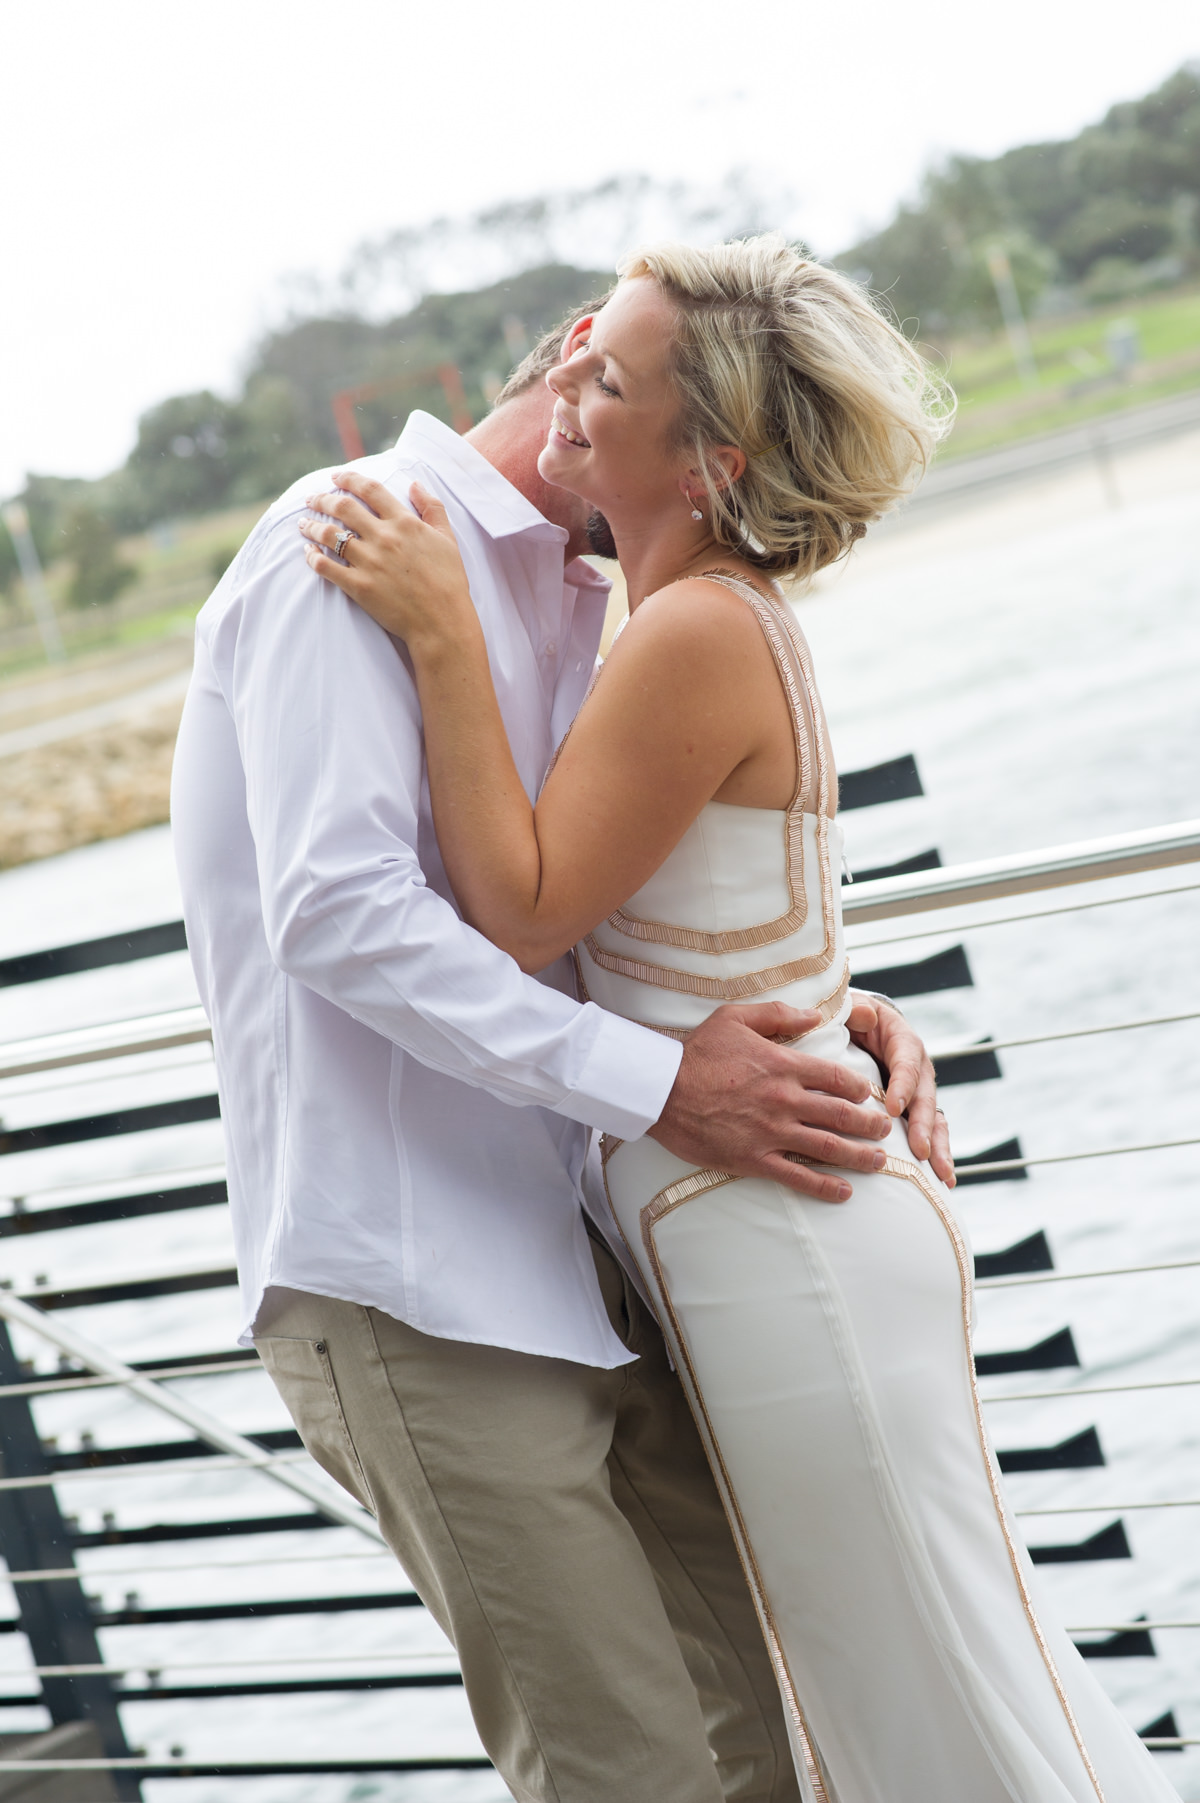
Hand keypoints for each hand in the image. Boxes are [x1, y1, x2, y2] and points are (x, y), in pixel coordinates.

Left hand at [299, 473, 471, 654]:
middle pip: (343, 507)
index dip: (349, 479)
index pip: (370, 490)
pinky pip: (326, 567)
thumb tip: (415, 483)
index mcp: (405, 523)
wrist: (442, 622)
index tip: (336, 477)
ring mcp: (369, 562)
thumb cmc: (449, 581)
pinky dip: (312, 557)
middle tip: (311, 499)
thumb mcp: (447, 539)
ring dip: (312, 526)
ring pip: (329, 534)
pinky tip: (307, 553)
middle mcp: (384, 537)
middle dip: (322, 499)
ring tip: (303, 523)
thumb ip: (432, 508)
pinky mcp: (359, 586)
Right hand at [649, 1001, 891, 1202]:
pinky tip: (844, 1192)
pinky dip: (825, 1187)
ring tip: (879, 1162)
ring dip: (859, 1157)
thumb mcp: (735, 1018)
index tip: (870, 1095)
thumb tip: (816, 1015)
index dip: (860, 1088)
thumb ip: (779, 1015)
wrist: (660, 1090)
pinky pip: (797, 1177)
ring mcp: (771, 1133)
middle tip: (885, 1131)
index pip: (838, 1078)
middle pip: (842, 1115)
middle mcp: (784, 1101)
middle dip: (871, 1125)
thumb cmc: (696, 1052)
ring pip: (828, 1148)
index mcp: (784, 1065)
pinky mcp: (754, 1159)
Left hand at [845, 996, 954, 1185]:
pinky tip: (945, 1180)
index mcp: (902, 1041)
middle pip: (925, 1097)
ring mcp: (920, 1091)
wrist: (861, 1028)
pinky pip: (931, 1132)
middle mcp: (918, 1068)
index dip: (902, 1085)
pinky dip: (938, 1154)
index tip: (893, 1109)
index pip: (906, 1062)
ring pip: (935, 1119)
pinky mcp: (916, 1109)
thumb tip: (866, 1015)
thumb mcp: (851, 1008)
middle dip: (924, 1126)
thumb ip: (855, 1011)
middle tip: (920, 1151)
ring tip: (942, 1175)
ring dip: (939, 1147)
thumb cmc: (852, 1019)